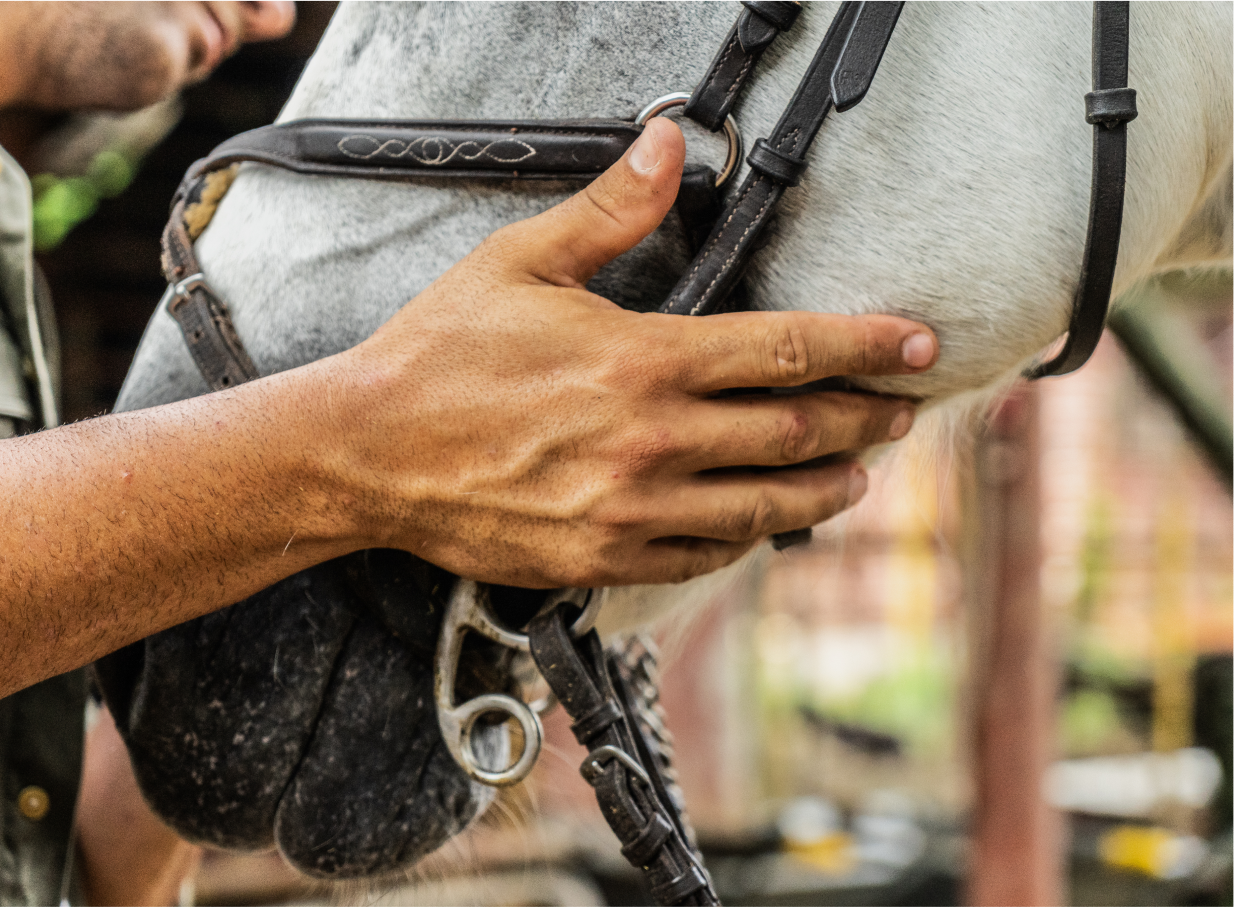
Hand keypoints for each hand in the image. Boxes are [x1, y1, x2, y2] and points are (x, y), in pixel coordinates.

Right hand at [330, 117, 937, 587]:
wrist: (369, 453)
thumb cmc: (440, 356)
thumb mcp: (520, 263)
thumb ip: (608, 211)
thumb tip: (664, 147)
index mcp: (642, 360)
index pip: (785, 350)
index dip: (863, 344)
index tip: (916, 345)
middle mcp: (651, 441)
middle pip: (794, 432)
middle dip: (863, 417)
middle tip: (901, 410)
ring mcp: (632, 508)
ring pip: (763, 506)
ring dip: (825, 487)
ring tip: (858, 474)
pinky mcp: (604, 556)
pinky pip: (703, 555)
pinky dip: (748, 538)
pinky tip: (766, 525)